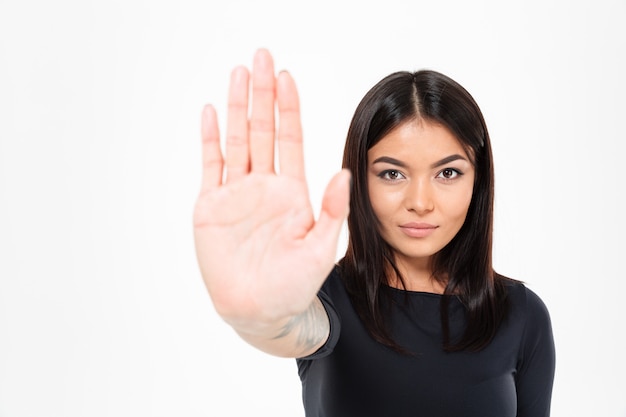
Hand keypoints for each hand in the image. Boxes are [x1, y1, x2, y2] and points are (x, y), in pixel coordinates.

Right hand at [193, 49, 349, 334]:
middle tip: (261, 57)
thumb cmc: (293, 285)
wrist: (259, 310)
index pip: (289, 139)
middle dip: (262, 94)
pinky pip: (210, 166)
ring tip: (238, 74)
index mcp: (291, 192)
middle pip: (262, 130)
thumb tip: (343, 174)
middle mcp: (264, 186)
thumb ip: (331, 211)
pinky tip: (210, 113)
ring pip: (237, 140)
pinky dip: (210, 139)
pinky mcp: (212, 206)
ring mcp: (236, 194)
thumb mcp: (319, 249)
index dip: (288, 107)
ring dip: (237, 107)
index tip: (286, 77)